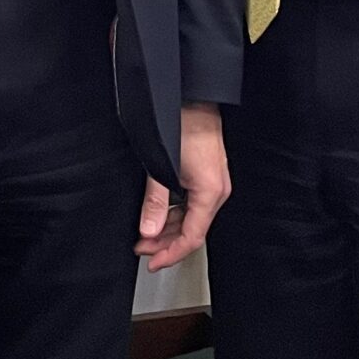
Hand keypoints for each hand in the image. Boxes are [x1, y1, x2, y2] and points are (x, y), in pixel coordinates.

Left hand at [136, 104, 229, 271]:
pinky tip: (159, 215)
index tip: (152, 262)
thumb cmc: (181, 124)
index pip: (192, 237)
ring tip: (146, 234)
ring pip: (192, 217)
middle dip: (166, 243)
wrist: (192, 96)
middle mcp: (217, 191)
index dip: (171, 254)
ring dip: (169, 228)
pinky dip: (176, 213)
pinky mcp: (207, 175)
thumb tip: (148, 231)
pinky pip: (192, 203)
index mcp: (210, 193)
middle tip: (142, 248)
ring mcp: (214, 183)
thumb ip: (155, 202)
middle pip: (192, 230)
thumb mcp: (161, 167)